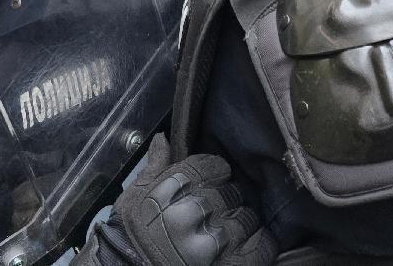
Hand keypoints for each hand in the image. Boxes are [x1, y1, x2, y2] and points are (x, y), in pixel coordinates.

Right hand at [76, 138, 275, 265]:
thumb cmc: (132, 237)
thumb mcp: (135, 198)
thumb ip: (154, 166)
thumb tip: (163, 139)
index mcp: (170, 191)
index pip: (212, 165)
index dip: (214, 173)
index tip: (211, 182)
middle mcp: (191, 213)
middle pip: (231, 192)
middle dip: (226, 201)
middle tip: (215, 212)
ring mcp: (212, 241)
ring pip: (247, 218)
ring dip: (241, 224)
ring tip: (226, 232)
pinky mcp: (228, 263)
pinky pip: (260, 245)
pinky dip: (257, 244)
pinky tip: (243, 246)